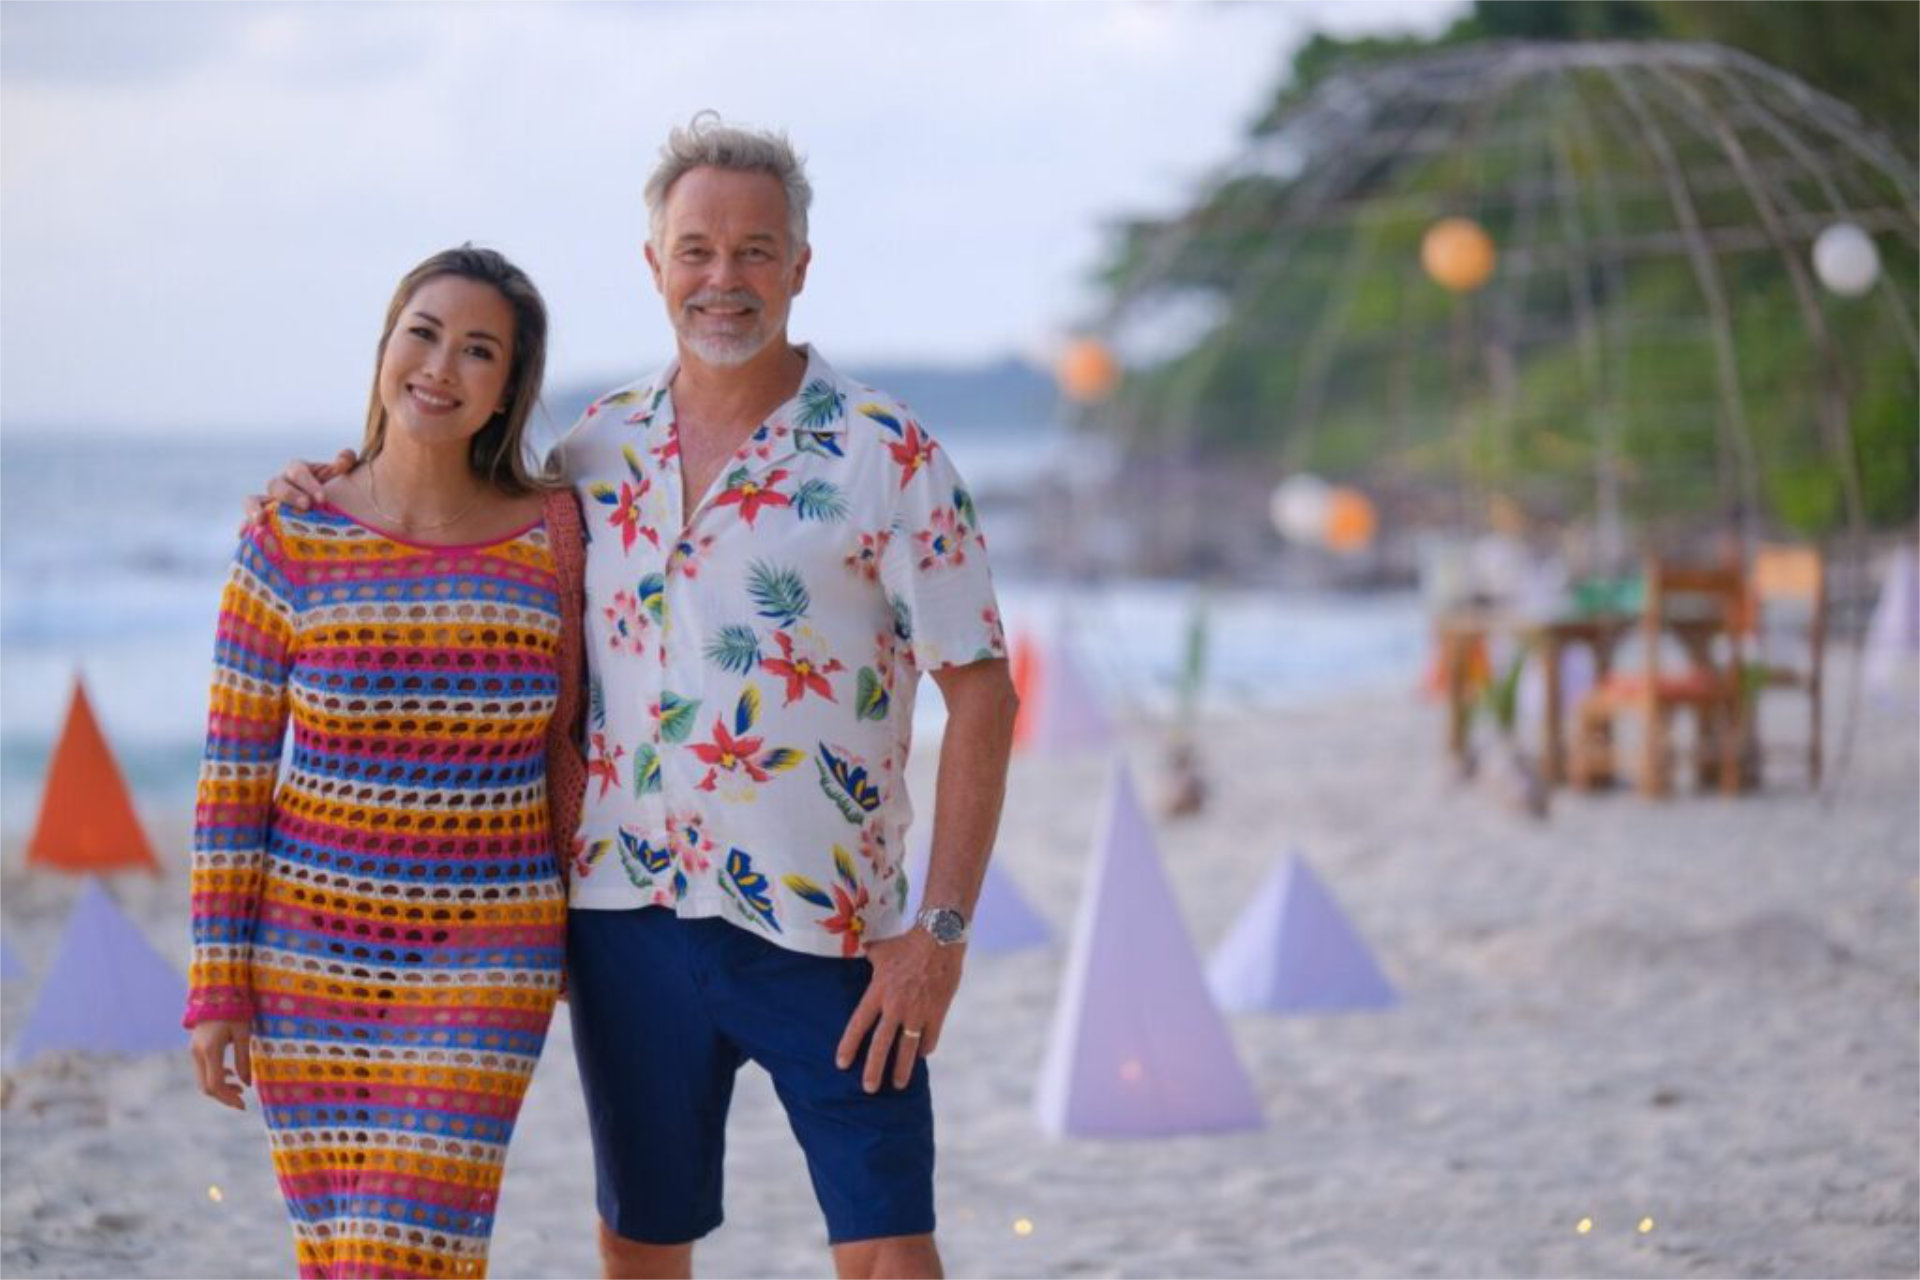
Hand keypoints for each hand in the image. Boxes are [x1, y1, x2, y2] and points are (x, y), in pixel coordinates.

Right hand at [190, 1019, 253, 1110]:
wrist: (216, 992)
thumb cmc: (234, 1010)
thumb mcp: (243, 1034)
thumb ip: (244, 1059)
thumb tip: (247, 1084)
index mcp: (210, 1050)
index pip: (215, 1084)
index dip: (228, 1098)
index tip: (243, 1105)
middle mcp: (197, 1053)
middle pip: (206, 1087)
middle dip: (224, 1097)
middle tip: (242, 1101)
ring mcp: (194, 1051)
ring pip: (202, 1080)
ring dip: (220, 1088)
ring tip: (240, 1088)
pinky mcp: (195, 1049)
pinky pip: (203, 1070)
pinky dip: (216, 1077)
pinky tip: (231, 1075)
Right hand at [238, 449, 356, 531]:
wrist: (328, 514)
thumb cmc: (333, 494)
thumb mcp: (339, 479)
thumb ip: (343, 465)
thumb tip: (346, 455)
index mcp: (297, 472)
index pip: (298, 470)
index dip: (308, 482)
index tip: (322, 498)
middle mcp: (280, 485)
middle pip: (276, 485)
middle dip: (289, 495)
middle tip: (305, 506)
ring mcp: (267, 504)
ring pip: (253, 500)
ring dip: (254, 508)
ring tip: (259, 520)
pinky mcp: (261, 522)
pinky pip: (247, 522)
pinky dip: (244, 527)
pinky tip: (244, 534)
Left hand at [835, 928, 963, 1093]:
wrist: (940, 938)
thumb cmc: (907, 943)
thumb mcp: (881, 950)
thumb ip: (868, 956)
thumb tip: (856, 947)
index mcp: (878, 992)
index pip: (858, 1025)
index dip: (849, 1046)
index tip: (842, 1064)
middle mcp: (895, 1006)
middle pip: (881, 1045)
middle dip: (873, 1070)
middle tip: (868, 1088)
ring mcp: (917, 1012)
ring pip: (907, 1049)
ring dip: (902, 1069)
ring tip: (898, 1084)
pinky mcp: (937, 1012)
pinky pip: (929, 1039)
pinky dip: (925, 1048)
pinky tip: (922, 1054)